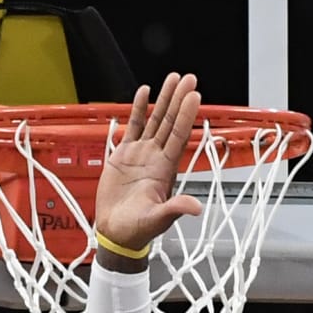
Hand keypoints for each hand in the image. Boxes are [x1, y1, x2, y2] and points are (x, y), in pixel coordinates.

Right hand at [93, 74, 203, 256]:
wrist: (116, 234)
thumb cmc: (138, 230)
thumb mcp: (158, 219)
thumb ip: (175, 209)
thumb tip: (195, 207)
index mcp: (165, 169)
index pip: (179, 136)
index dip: (186, 116)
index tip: (193, 96)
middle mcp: (156, 157)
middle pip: (170, 122)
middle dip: (178, 99)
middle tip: (188, 78)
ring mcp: (140, 154)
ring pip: (154, 120)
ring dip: (163, 99)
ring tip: (172, 79)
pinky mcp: (123, 155)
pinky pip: (133, 127)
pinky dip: (138, 109)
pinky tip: (144, 92)